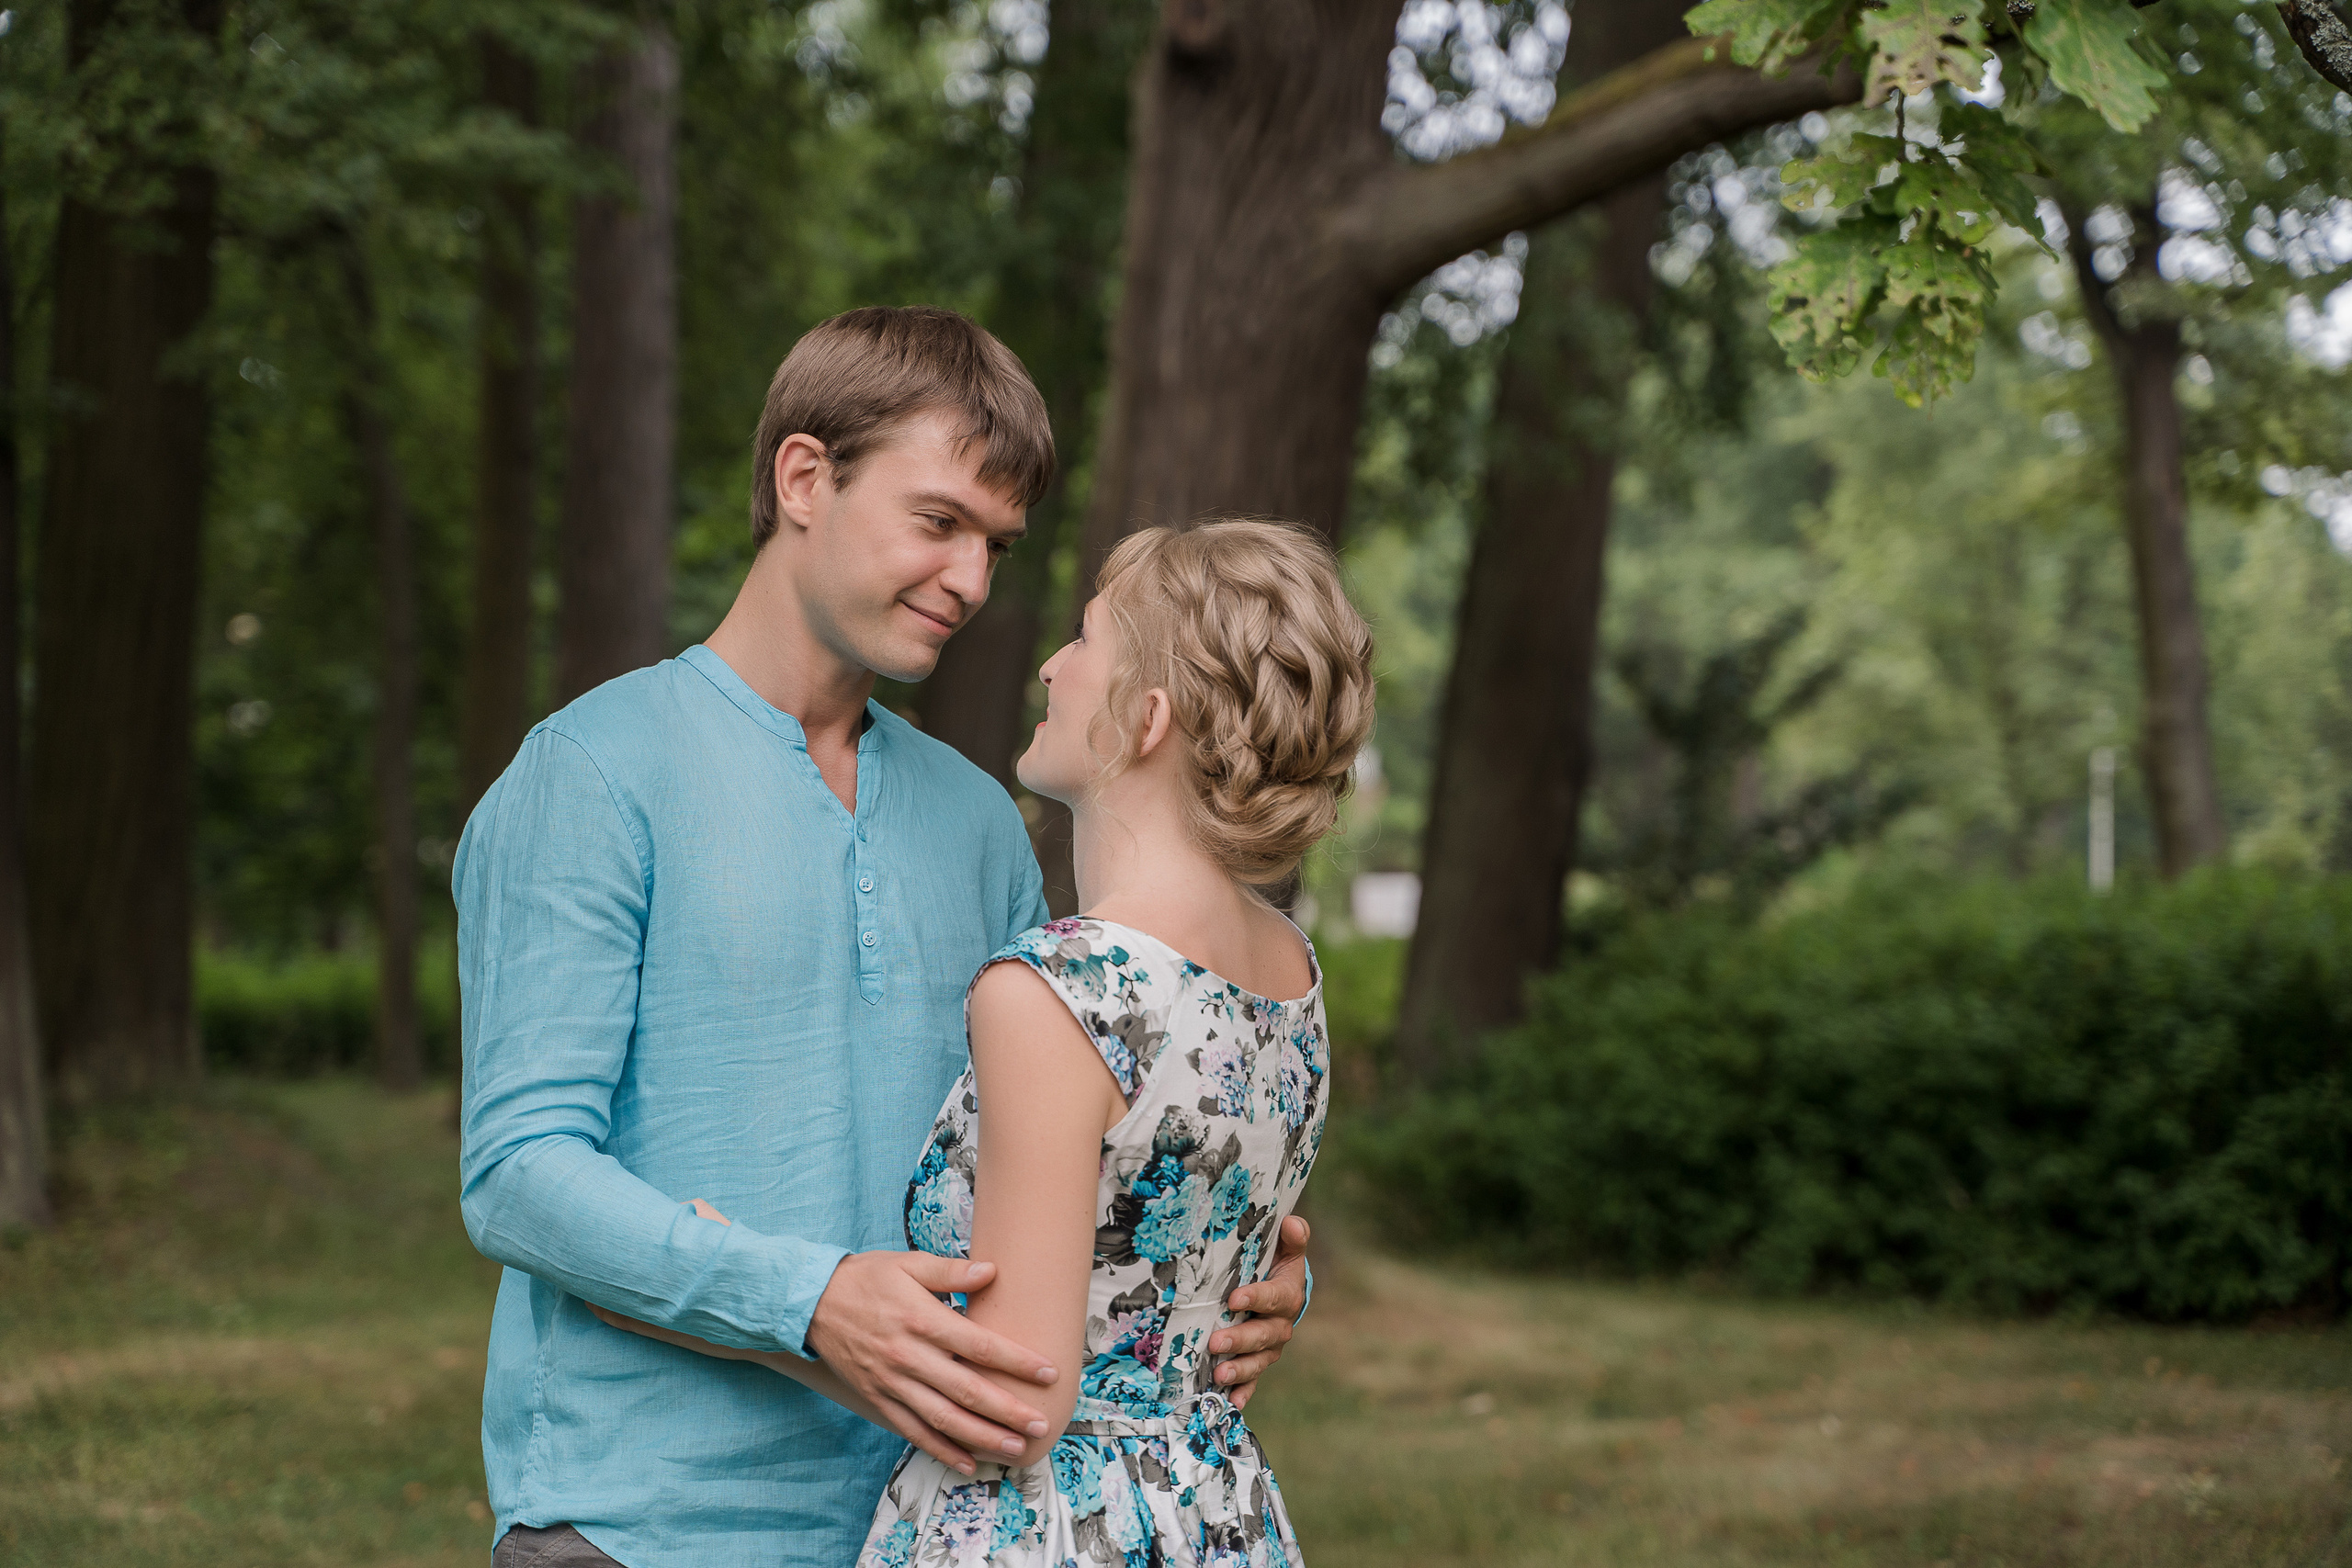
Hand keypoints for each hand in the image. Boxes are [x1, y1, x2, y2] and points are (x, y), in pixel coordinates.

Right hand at [805, 1250, 1059, 1476]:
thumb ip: (950, 1270)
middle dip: (1008, 1410)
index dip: (1017, 1361)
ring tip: (1016, 1448)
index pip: (979, 1346)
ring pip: (943, 1419)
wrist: (809, 1302)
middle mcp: (908, 1357)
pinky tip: (969, 1462)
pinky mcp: (878, 1400)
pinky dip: (941, 1450)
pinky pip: (913, 1431)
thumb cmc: (866, 1278)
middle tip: (1041, 1423)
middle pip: (967, 1390)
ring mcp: (892, 1383)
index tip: (1048, 1372)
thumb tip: (992, 1271)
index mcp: (921, 1319)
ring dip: (983, 1437)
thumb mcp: (907, 1263)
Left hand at [1211, 1214, 1308, 1409]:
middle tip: (1217, 1341)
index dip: (1256, 1298)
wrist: (1281, 1293)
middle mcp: (1280, 1325)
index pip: (1274, 1297)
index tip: (1234, 1299)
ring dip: (1240, 1369)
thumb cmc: (1277, 1266)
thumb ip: (1292, 1237)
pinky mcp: (1257, 1362)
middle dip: (1240, 1340)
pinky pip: (1252, 1380)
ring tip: (1220, 1374)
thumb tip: (1293, 1222)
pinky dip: (1243, 1392)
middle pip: (1263, 1335)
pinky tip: (1231, 1402)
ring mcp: (1269, 1348)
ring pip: (1257, 1361)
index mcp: (1287, 1295)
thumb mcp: (1286, 1250)